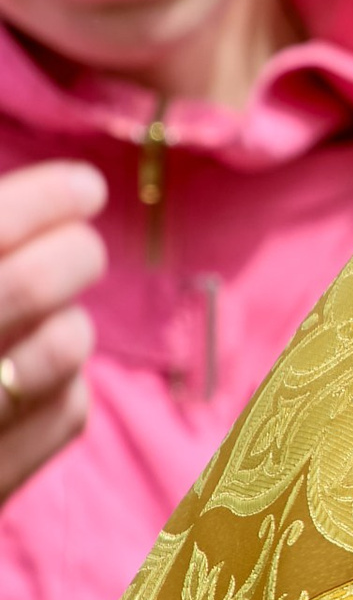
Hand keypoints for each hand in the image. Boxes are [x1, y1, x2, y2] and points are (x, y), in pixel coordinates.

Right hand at [0, 162, 104, 506]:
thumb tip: (22, 214)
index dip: (41, 199)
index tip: (81, 187)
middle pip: (25, 289)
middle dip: (72, 254)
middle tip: (83, 247)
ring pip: (61, 349)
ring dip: (71, 323)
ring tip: (50, 319)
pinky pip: (70, 412)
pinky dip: (68, 383)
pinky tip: (40, 378)